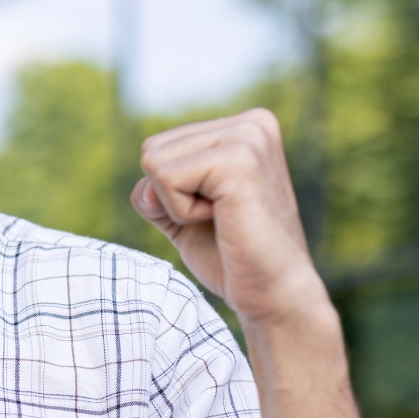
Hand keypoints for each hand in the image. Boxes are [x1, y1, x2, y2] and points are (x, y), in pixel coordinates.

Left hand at [131, 108, 328, 326]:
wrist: (273, 294)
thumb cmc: (231, 256)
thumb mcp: (181, 211)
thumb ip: (154, 188)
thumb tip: (145, 188)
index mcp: (245, 126)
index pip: (159, 146)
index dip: (171, 192)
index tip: (216, 212)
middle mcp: (252, 123)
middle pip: (152, 150)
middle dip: (170, 196)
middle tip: (219, 219)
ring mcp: (248, 137)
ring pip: (154, 162)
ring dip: (176, 205)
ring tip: (223, 219)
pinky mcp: (239, 161)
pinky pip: (165, 179)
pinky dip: (181, 212)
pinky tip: (223, 222)